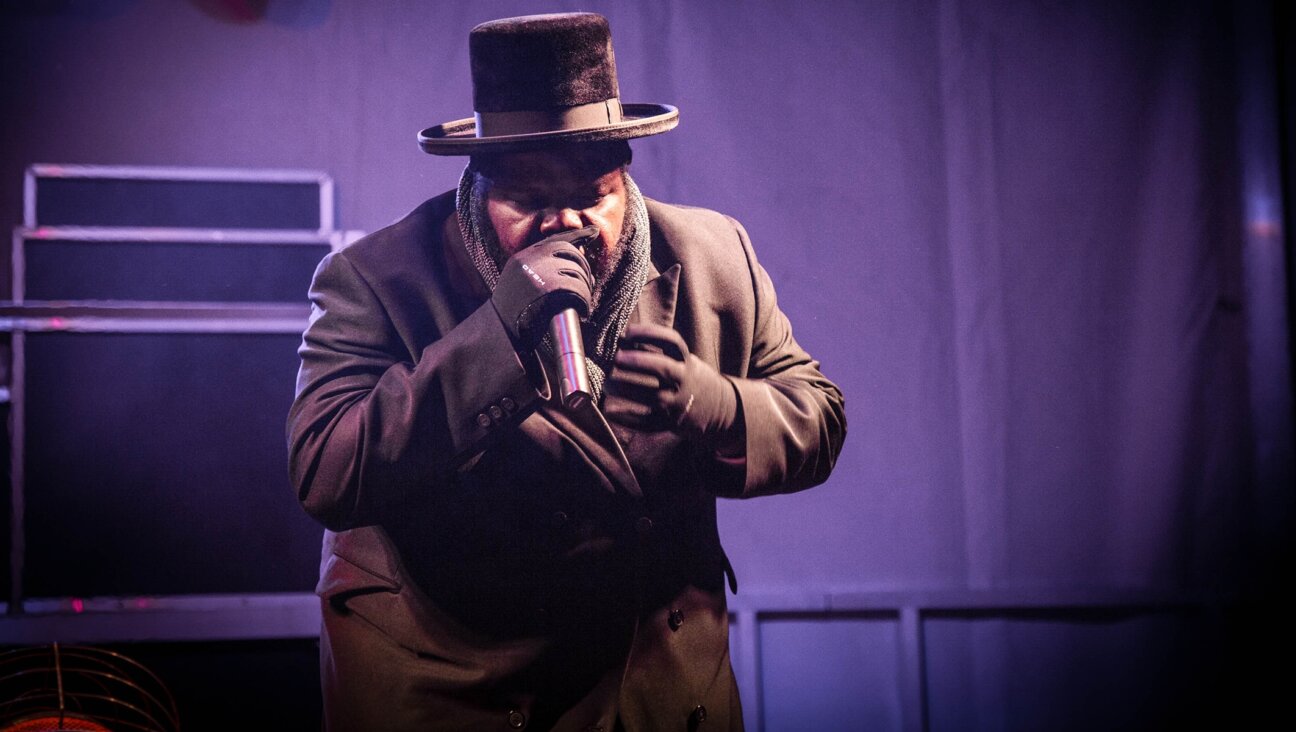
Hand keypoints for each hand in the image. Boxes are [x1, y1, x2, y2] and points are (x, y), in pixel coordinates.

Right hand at [491, 226, 597, 347]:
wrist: (497, 332)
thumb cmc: (514, 313)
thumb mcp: (520, 282)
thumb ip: (540, 268)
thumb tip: (574, 263)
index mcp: (523, 257)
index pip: (555, 239)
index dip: (578, 235)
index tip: (593, 232)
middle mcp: (529, 260)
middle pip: (570, 252)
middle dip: (584, 268)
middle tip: (587, 285)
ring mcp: (536, 272)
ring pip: (576, 270)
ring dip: (586, 287)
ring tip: (583, 301)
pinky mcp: (545, 289)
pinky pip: (576, 288)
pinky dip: (584, 299)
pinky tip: (583, 308)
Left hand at [604, 323, 738, 438]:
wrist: (720, 411)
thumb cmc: (692, 380)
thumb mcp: (685, 362)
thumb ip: (659, 353)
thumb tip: (623, 341)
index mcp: (686, 362)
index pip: (671, 342)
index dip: (650, 334)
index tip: (628, 331)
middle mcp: (685, 381)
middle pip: (663, 368)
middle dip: (638, 362)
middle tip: (616, 358)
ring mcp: (679, 404)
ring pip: (653, 397)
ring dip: (627, 390)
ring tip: (606, 384)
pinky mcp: (672, 424)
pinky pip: (648, 423)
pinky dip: (628, 418)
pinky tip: (610, 411)